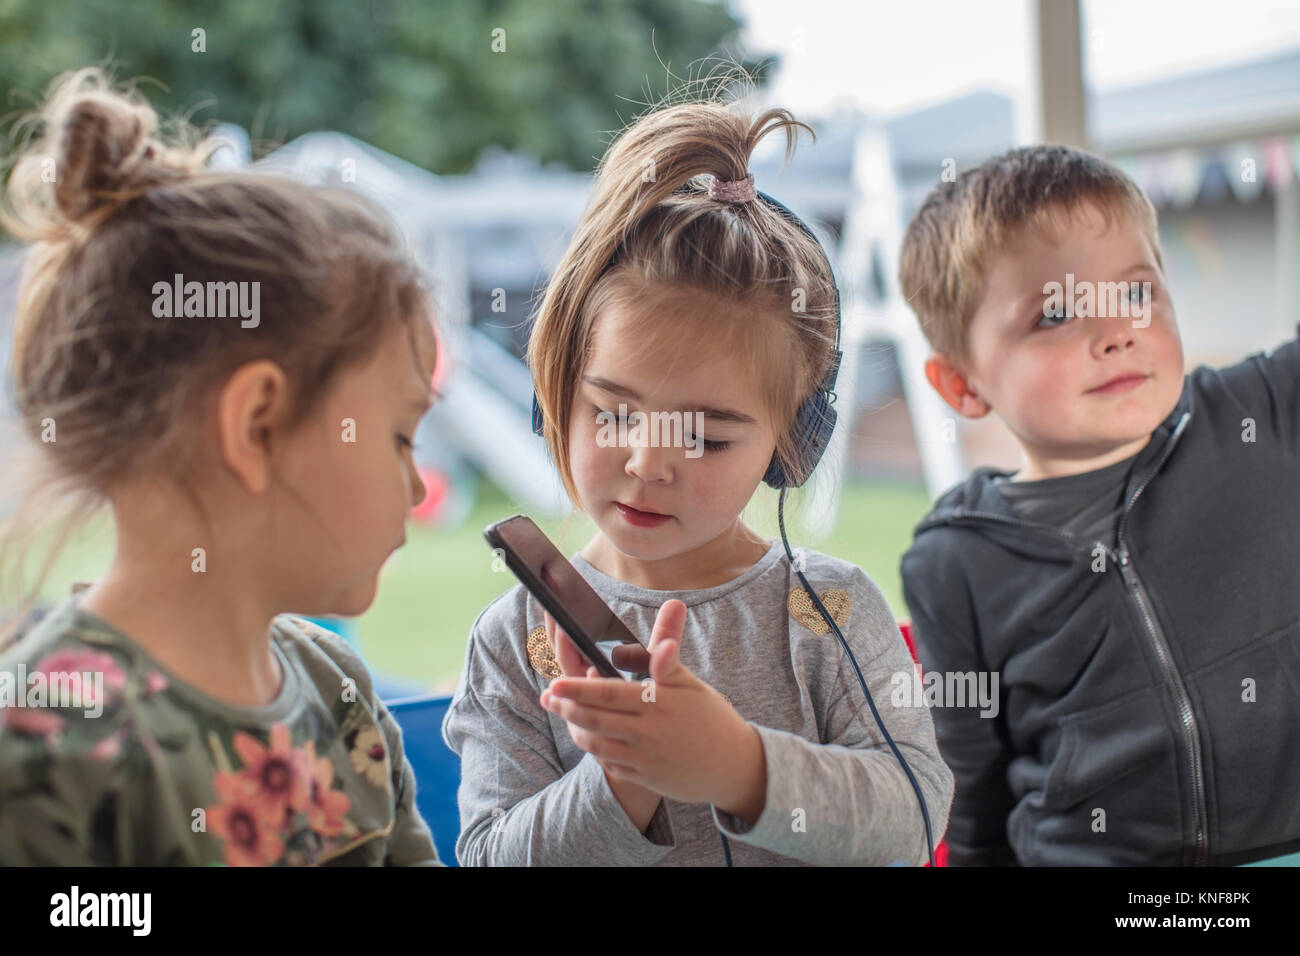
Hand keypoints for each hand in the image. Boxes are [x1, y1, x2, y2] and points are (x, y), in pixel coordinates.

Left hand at [540, 600, 766, 818]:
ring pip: (596, 745)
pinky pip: (609, 764)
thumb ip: (669, 650)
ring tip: (563, 713)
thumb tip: (673, 606)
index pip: (608, 694)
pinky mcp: (642, 778)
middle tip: (548, 696)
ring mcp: (642, 760)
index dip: (577, 689)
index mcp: (657, 704)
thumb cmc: (711, 717)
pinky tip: (588, 736)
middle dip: (565, 709)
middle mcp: (646, 734)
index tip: (555, 683)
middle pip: (594, 721)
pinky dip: (594, 750)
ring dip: (575, 729)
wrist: (733, 766)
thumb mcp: (690, 681)